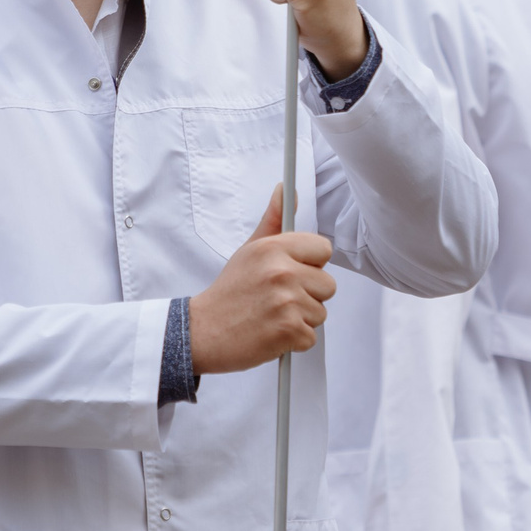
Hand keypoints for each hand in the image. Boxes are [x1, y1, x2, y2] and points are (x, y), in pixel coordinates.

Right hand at [187, 186, 334, 373]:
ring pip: (320, 312)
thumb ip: (273, 220)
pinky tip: (271, 333)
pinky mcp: (288, 330)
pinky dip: (293, 341)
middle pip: (328, 285)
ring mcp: (287, 302)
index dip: (310, 264)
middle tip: (277, 300)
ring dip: (300, 320)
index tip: (292, 273)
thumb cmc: (230, 292)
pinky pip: (310, 337)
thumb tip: (285, 189)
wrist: (202, 332)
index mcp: (273, 248)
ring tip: (271, 316)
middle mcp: (282, 272)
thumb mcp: (249, 250)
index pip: (323, 249)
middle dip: (308, 296)